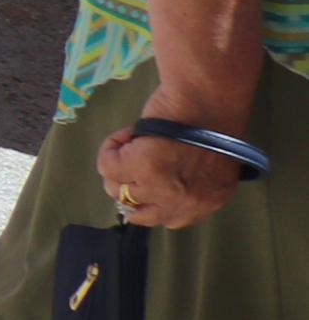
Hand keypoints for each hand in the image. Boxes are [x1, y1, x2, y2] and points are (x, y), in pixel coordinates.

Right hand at [97, 119, 253, 229]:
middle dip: (131, 189)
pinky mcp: (140, 167)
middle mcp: (184, 204)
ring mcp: (160, 189)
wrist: (208, 100)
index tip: (148, 177)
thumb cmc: (214, 121)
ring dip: (119, 166)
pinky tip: (129, 133)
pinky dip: (111, 147)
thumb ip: (190, 182)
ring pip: (117, 190)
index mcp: (207, 203)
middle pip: (138, 214)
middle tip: (133, 162)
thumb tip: (160, 182)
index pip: (169, 220)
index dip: (152, 198)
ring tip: (134, 141)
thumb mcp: (209, 165)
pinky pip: (106, 166)